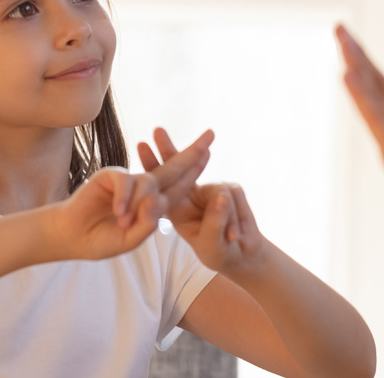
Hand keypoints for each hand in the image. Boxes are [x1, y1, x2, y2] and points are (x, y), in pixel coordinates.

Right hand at [48, 129, 214, 259]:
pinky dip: (125, 198)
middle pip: (173, 168)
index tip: (209, 152)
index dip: (195, 170)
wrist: (72, 237)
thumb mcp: (131, 238)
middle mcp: (144, 188)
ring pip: (149, 182)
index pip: (180, 185)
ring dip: (141, 203)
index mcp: (154, 203)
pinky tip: (118, 212)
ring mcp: (128, 180)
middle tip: (211, 135)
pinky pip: (126, 181)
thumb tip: (158, 200)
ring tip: (125, 221)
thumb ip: (147, 223)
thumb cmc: (102, 239)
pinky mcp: (110, 176)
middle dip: (193, 152)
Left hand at [138, 129, 264, 274]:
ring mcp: (212, 189)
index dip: (153, 164)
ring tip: (231, 238)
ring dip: (227, 219)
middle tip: (156, 130)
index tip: (141, 145)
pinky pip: (234, 196)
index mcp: (178, 207)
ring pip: (219, 190)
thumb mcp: (212, 243)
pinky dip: (238, 220)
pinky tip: (237, 236)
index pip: (163, 184)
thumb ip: (214, 221)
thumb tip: (221, 195)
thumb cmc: (219, 251)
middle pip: (178, 167)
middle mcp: (192, 193)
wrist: (242, 254)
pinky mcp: (231, 189)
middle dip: (169, 149)